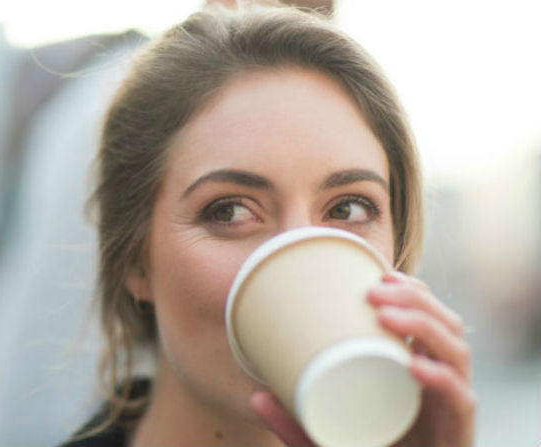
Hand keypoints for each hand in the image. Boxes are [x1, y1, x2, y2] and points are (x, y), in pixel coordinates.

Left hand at [249, 271, 475, 445]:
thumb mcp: (325, 440)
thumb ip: (294, 424)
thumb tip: (256, 398)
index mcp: (420, 379)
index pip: (431, 322)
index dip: (412, 292)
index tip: (378, 276)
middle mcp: (442, 389)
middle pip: (447, 328)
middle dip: (415, 299)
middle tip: (374, 290)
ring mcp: (452, 413)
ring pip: (457, 355)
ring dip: (424, 325)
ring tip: (385, 315)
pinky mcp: (458, 439)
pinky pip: (460, 403)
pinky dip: (441, 380)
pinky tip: (414, 366)